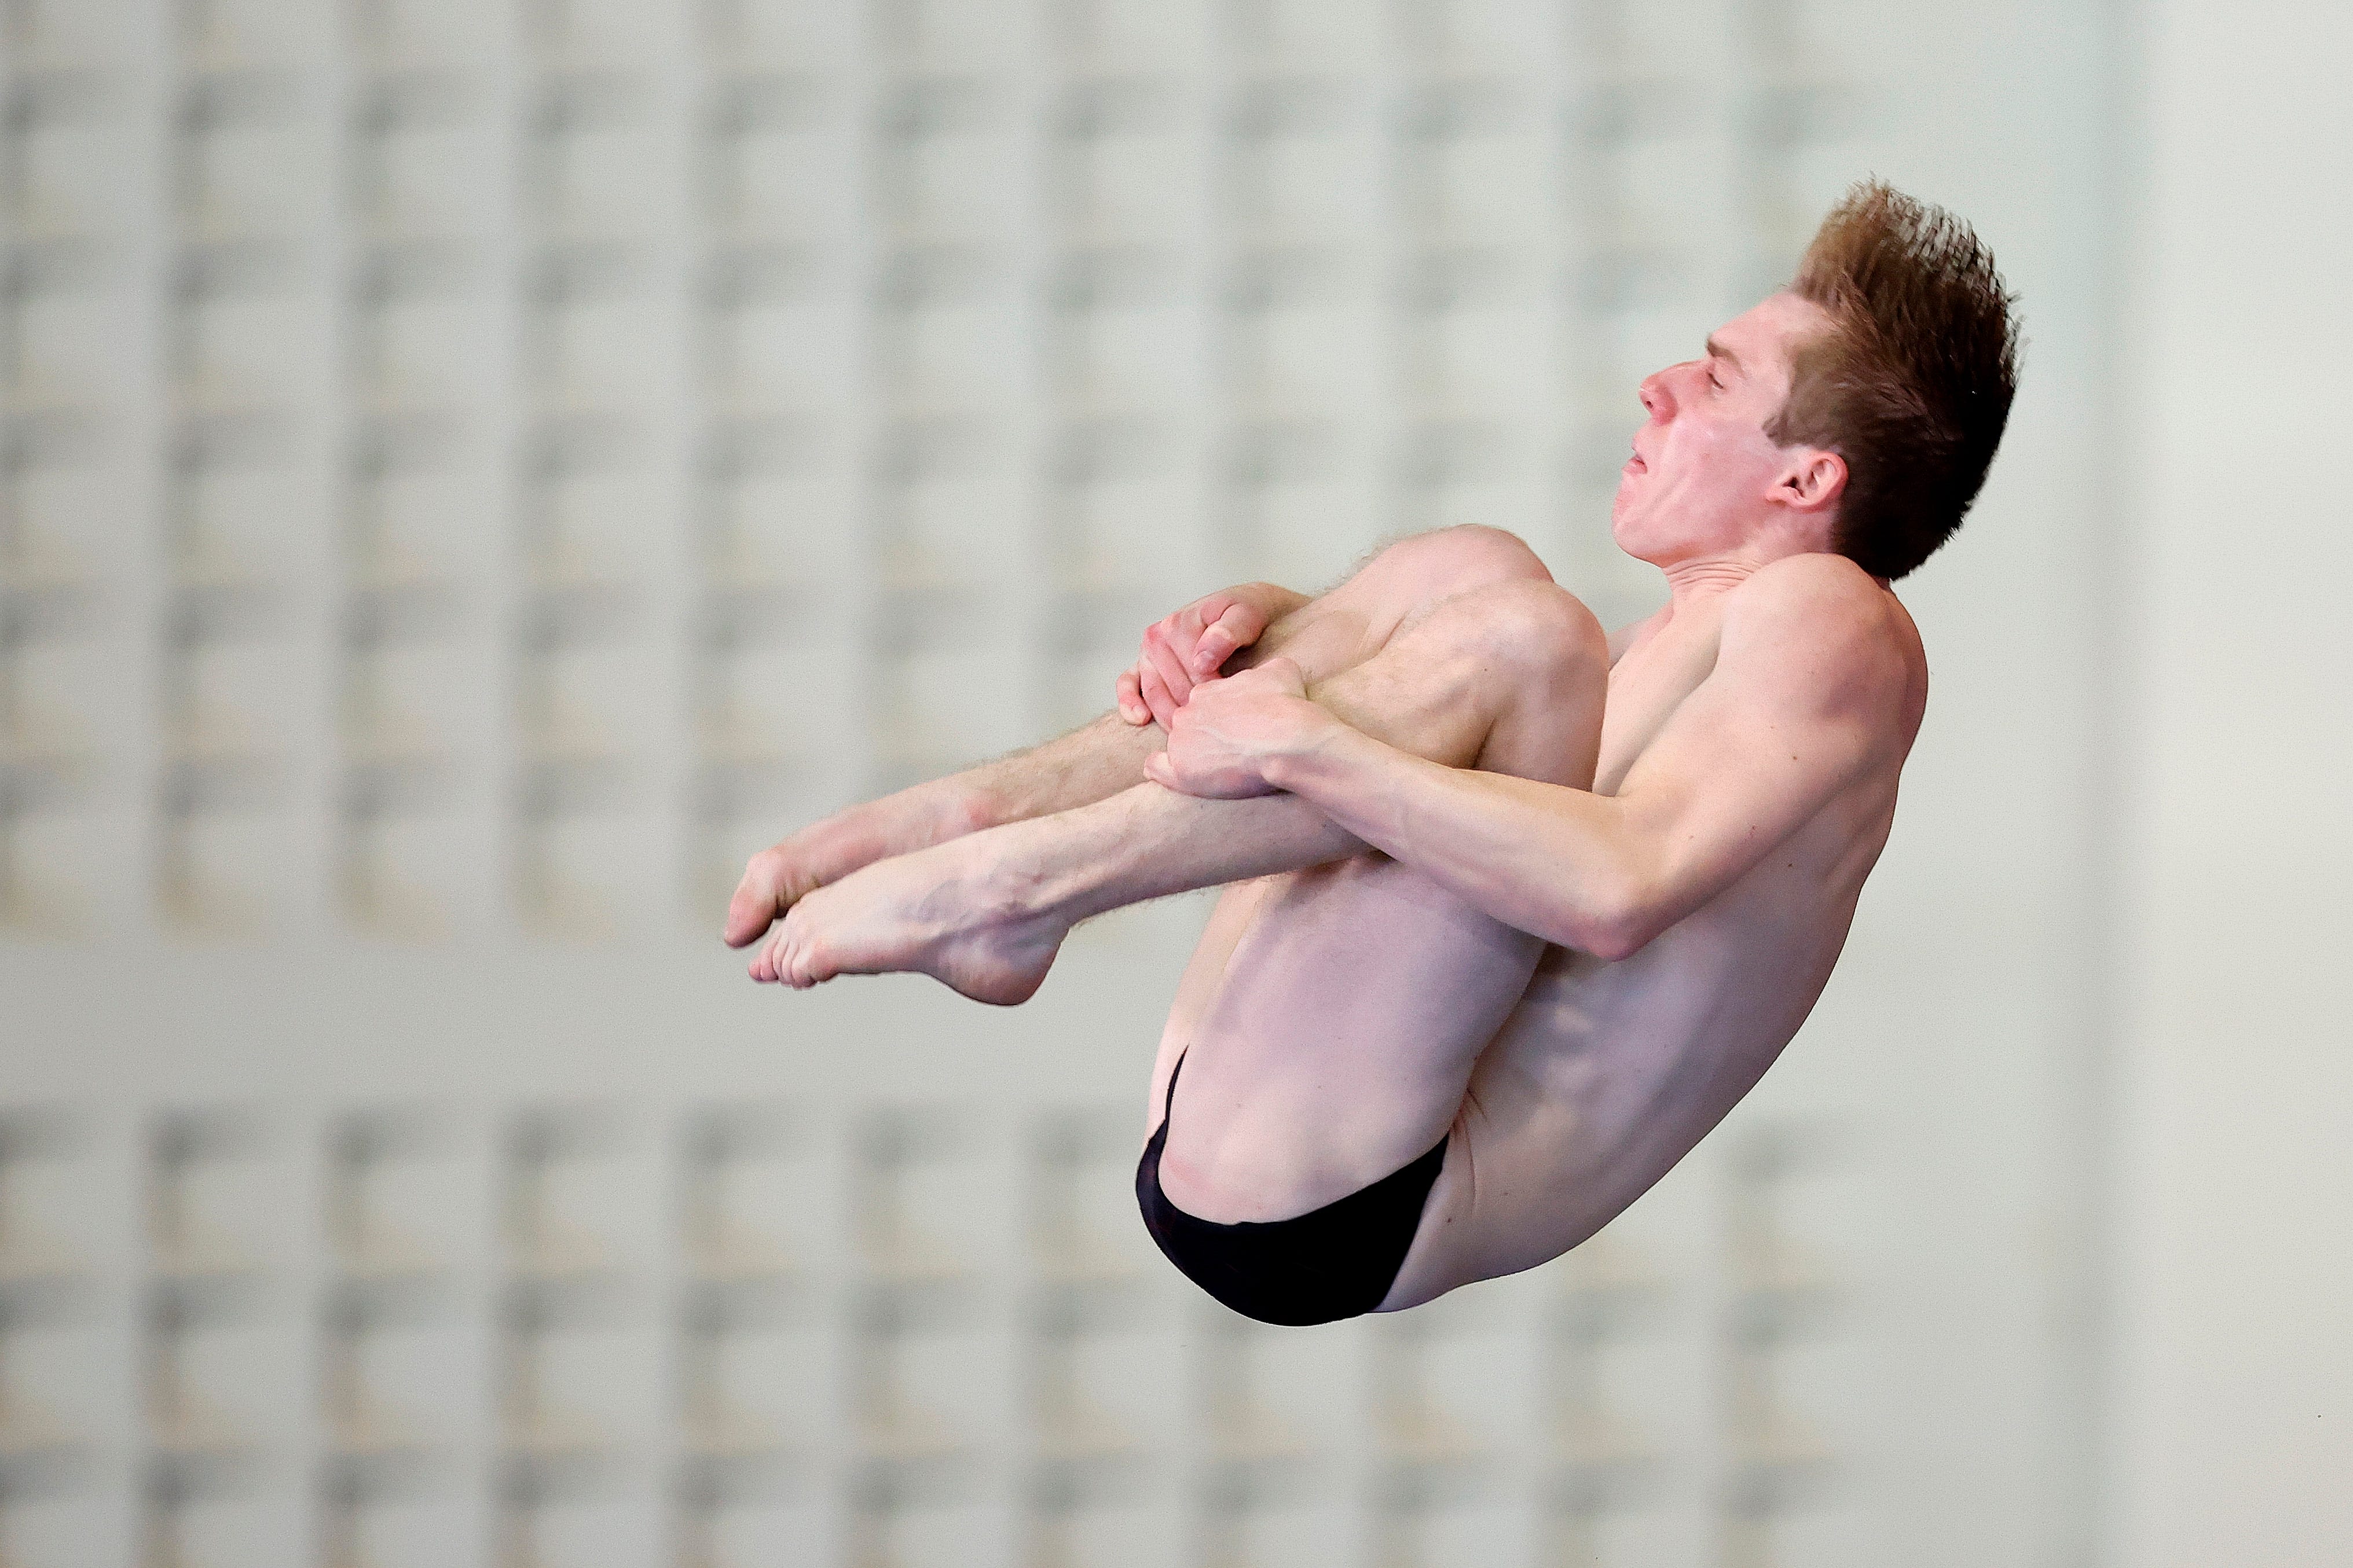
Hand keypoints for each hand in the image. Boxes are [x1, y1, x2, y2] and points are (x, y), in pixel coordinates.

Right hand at [1116, 587, 1275, 729]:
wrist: (1242, 611)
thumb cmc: (1244, 615)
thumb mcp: (1246, 615)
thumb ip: (1228, 632)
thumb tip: (1203, 660)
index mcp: (1178, 624)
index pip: (1193, 672)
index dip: (1214, 690)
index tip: (1231, 702)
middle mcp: (1157, 636)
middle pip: (1173, 686)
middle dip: (1194, 707)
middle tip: (1216, 724)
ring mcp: (1146, 653)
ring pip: (1153, 693)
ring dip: (1169, 715)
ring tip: (1191, 734)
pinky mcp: (1140, 667)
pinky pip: (1127, 685)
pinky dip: (1129, 703)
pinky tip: (1141, 718)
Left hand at [1142, 656, 1326, 798]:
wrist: (1287, 739)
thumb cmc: (1287, 705)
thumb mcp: (1282, 670)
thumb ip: (1266, 670)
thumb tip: (1269, 672)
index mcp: (1205, 690)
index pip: (1206, 706)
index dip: (1223, 718)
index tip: (1241, 728)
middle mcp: (1187, 711)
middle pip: (1192, 726)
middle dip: (1209, 735)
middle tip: (1236, 748)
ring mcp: (1181, 740)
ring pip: (1180, 747)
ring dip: (1196, 755)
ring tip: (1226, 767)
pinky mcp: (1181, 769)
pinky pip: (1157, 768)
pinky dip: (1161, 770)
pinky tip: (1176, 773)